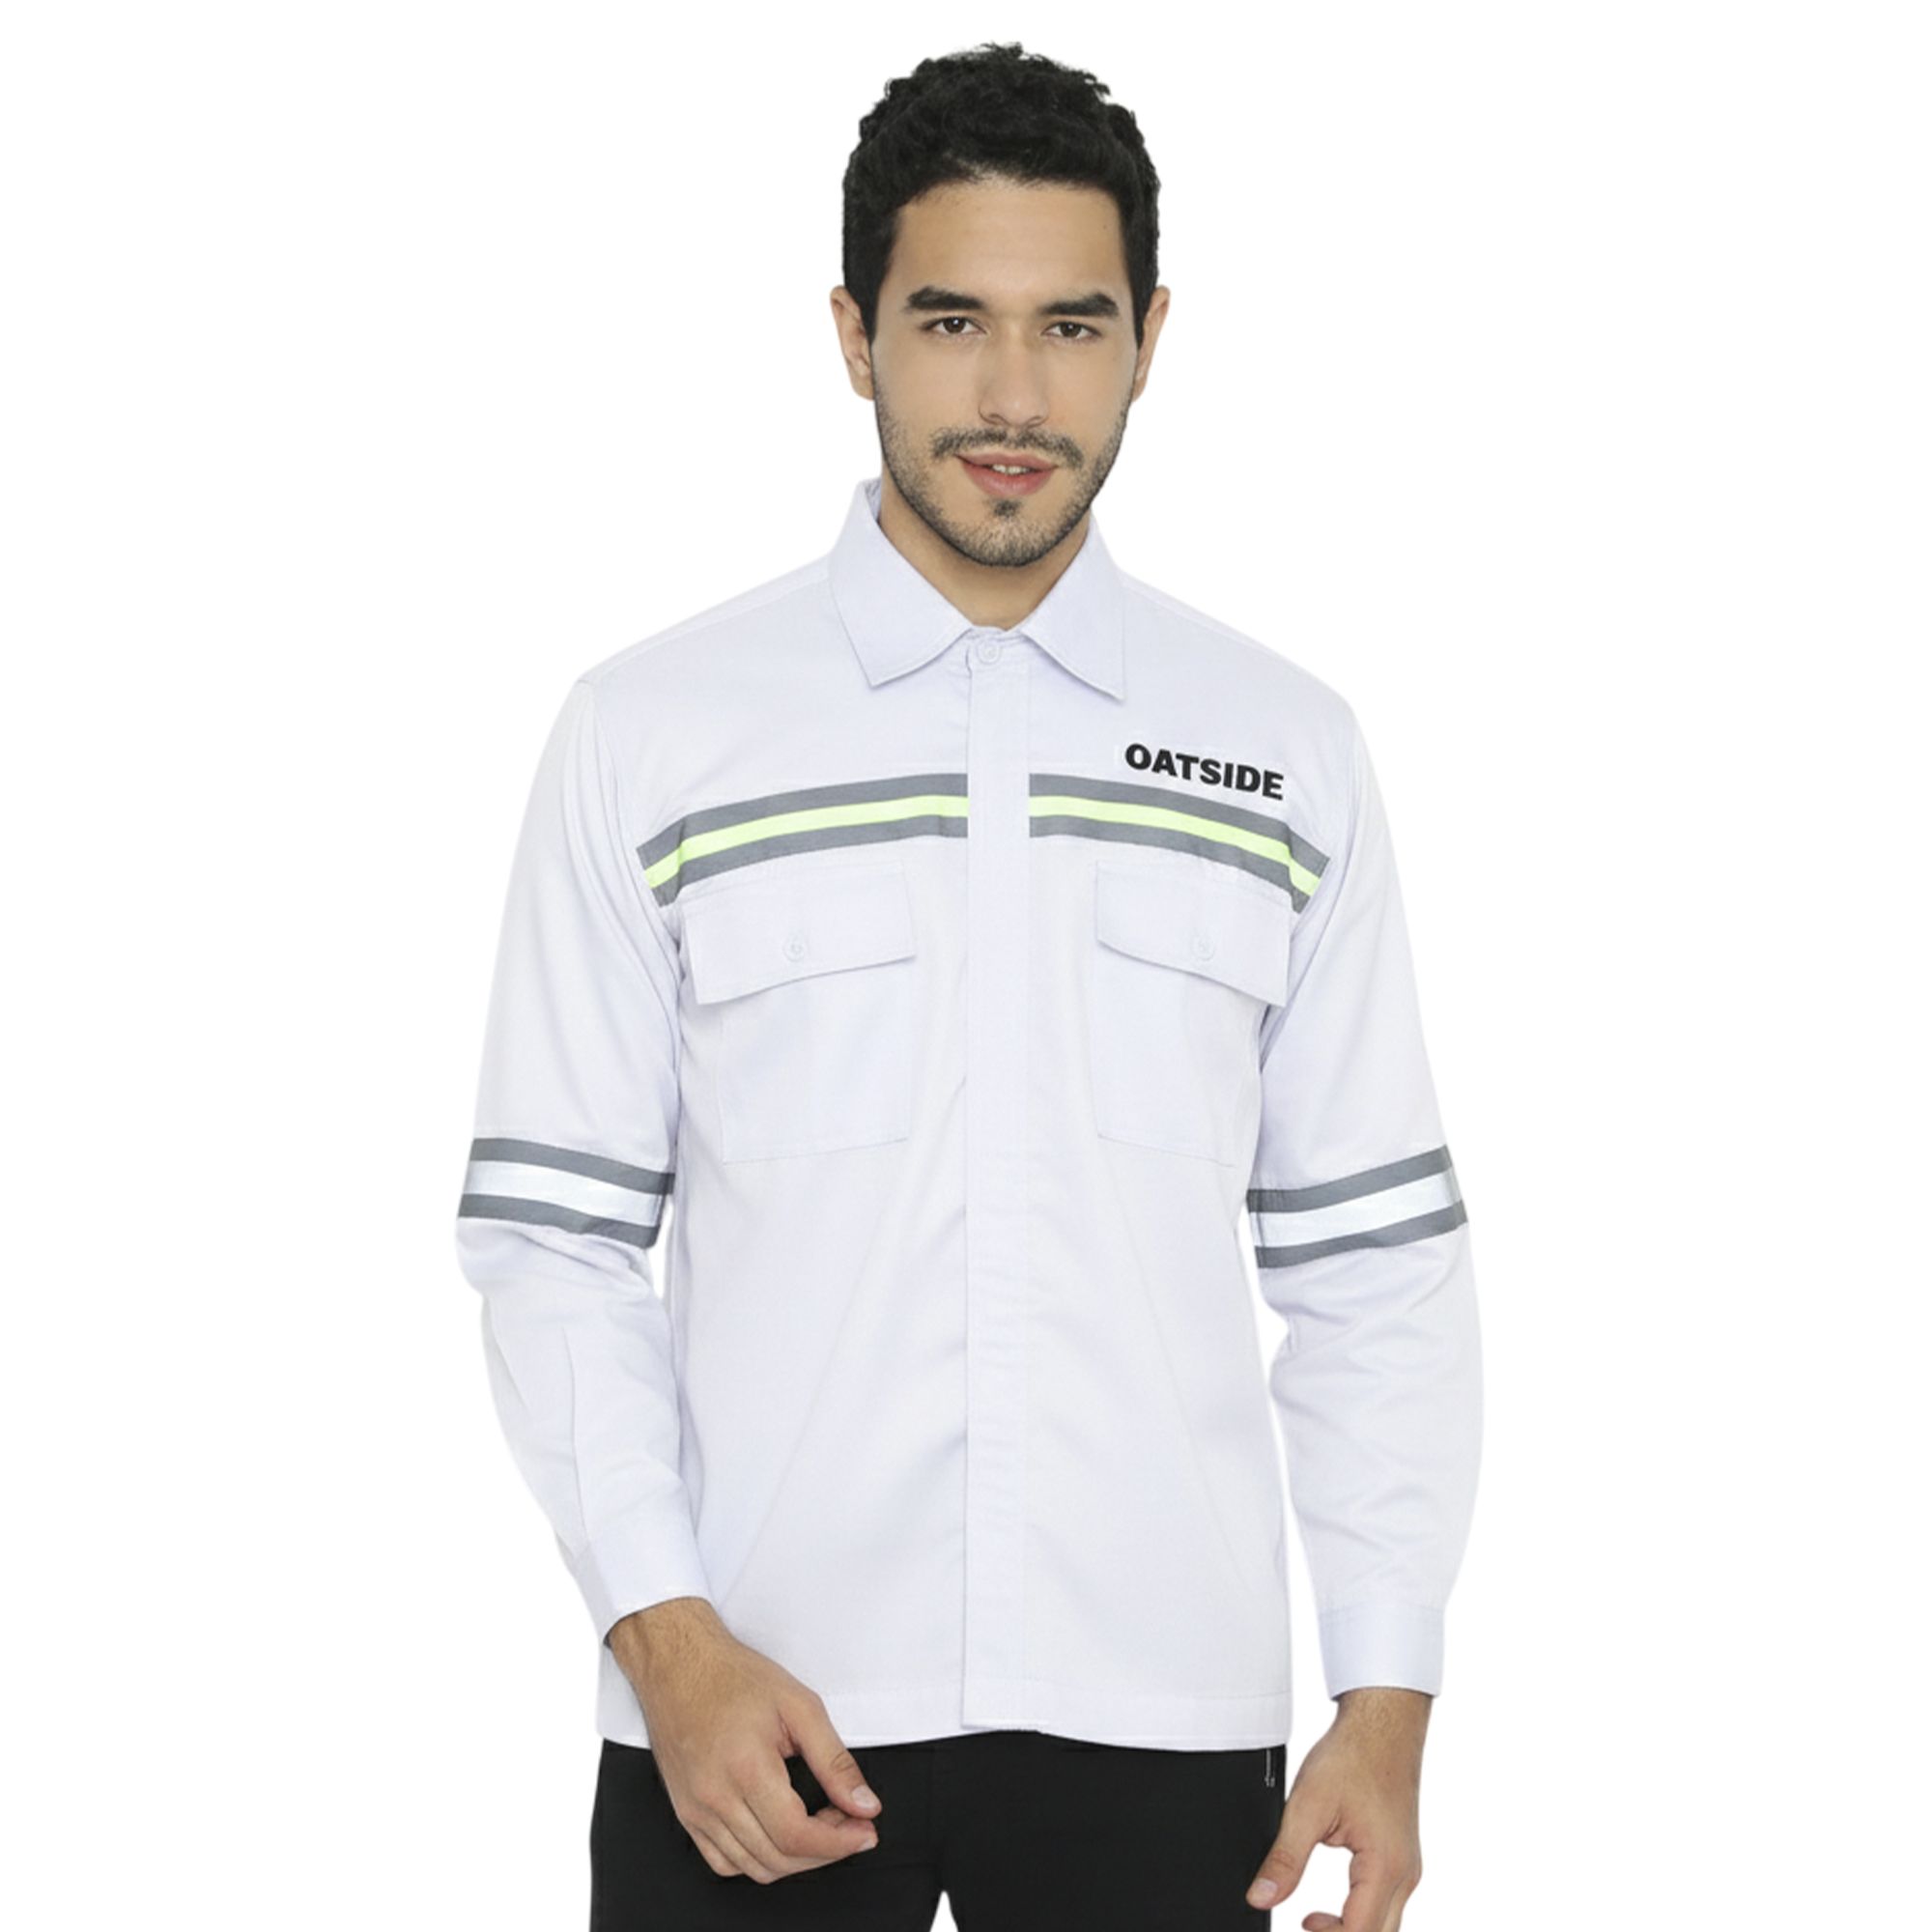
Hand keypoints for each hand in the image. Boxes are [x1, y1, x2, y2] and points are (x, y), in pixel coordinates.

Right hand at [608, 1597, 883, 1882]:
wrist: (678, 1666)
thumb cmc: (733, 1678)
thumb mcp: (799, 1706)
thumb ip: (834, 1760)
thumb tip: (864, 1804)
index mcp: (746, 1768)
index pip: (797, 1835)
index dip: (839, 1843)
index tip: (865, 1833)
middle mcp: (715, 1798)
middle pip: (779, 1858)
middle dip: (826, 1850)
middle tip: (849, 1822)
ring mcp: (696, 1811)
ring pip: (754, 1868)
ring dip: (796, 1859)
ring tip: (820, 1826)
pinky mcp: (686, 1815)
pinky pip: (725, 1863)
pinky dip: (759, 1862)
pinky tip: (779, 1835)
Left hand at [1245, 1687, 1429, 1927]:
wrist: (1383, 1725)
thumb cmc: (1353, 1757)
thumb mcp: (1308, 1807)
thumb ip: (1285, 1859)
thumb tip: (1261, 1897)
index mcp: (1385, 1867)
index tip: (1299, 1925)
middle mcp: (1405, 1875)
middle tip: (1304, 1924)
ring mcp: (1407, 1869)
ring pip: (1385, 1926)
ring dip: (1350, 1930)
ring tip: (1311, 1917)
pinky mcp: (1402, 1860)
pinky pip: (1385, 1905)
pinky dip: (1359, 1914)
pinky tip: (1332, 1904)